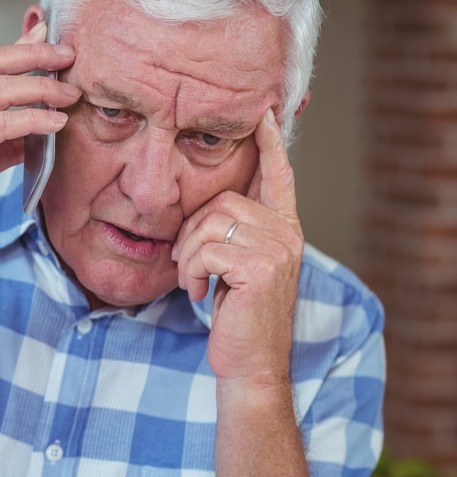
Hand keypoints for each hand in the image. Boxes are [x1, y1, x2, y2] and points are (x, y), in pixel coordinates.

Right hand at [0, 23, 79, 258]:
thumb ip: (1, 142)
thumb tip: (39, 130)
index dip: (17, 48)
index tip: (47, 39)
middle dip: (34, 54)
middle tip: (67, 54)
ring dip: (41, 88)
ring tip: (69, 94)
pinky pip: (0, 124)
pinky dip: (32, 120)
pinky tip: (54, 124)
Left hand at [172, 109, 302, 383]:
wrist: (250, 363)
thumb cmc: (236, 316)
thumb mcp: (236, 267)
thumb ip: (232, 233)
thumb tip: (206, 209)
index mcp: (283, 228)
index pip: (279, 175)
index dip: (270, 143)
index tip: (265, 113)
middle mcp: (287, 233)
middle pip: (222, 201)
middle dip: (191, 232)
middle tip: (189, 266)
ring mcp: (279, 248)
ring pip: (210, 224)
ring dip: (188, 256)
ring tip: (194, 282)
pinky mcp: (262, 267)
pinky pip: (207, 249)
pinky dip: (192, 272)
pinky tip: (201, 294)